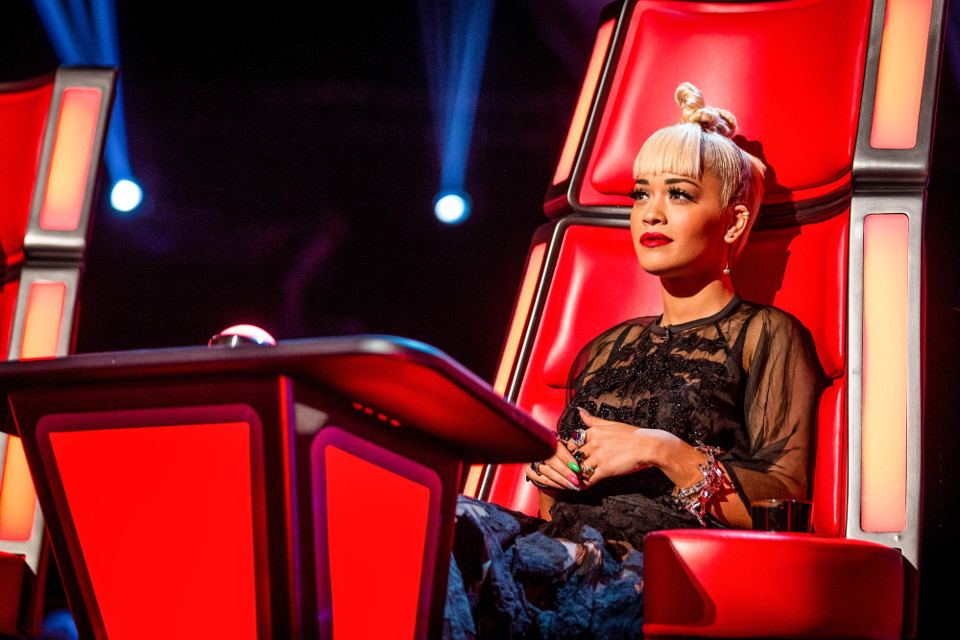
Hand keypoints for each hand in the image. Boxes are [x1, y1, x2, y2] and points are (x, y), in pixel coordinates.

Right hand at [524, 439, 581, 491]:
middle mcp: (537, 448)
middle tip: (576, 479)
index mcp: (546, 438)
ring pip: (548, 472)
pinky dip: (556, 484)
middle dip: (565, 471)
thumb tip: (580, 459)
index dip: (566, 458)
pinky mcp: (529, 471)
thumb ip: (570, 451)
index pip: (556, 448)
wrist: (545, 458)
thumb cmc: (559, 451)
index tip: (576, 467)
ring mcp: (531, 460)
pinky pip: (544, 480)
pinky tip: (566, 487)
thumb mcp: (564, 447)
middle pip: (551, 461)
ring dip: (562, 480)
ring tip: (573, 485)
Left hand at [569, 409, 701, 486]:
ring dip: (576, 474)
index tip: (569, 457)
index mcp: (593, 431)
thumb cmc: (632, 435)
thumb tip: (580, 412)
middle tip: (568, 470)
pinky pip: (589, 478)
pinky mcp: (605, 469)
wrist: (648, 446)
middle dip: (571, 463)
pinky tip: (579, 487)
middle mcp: (594, 443)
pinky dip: (583, 484)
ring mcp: (599, 456)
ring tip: (573, 479)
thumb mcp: (611, 424)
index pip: (573, 442)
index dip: (569, 451)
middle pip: (574, 456)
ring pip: (580, 467)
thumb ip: (593, 420)